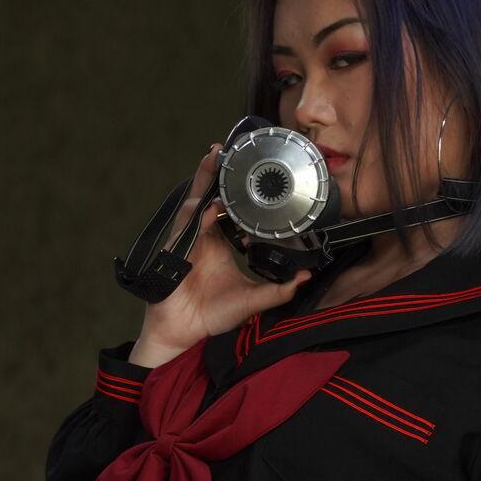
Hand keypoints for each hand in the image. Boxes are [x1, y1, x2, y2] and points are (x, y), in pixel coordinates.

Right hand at [132, 147, 310, 367]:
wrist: (184, 332)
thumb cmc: (212, 315)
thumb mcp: (254, 300)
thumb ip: (279, 290)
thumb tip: (306, 277)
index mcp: (219, 242)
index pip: (228, 208)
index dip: (236, 190)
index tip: (250, 171)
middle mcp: (203, 235)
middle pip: (209, 195)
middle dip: (216, 171)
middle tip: (227, 147)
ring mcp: (187, 240)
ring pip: (196, 202)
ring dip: (204, 179)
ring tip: (214, 156)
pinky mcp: (175, 250)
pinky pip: (187, 225)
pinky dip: (199, 213)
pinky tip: (210, 203)